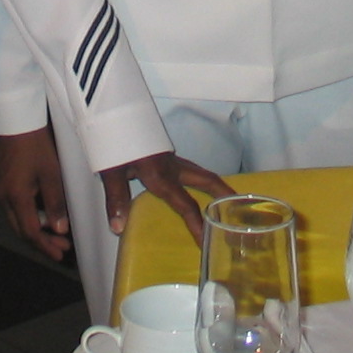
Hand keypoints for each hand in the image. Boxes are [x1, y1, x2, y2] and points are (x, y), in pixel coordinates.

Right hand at [0, 127, 72, 260]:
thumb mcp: (50, 173)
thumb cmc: (34, 143)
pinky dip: (28, 215)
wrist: (13, 118)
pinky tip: (42, 213)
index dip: (45, 246)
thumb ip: (55, 202)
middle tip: (62, 247)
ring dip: (35, 228)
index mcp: (15, 197)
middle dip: (41, 241)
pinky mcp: (0, 180)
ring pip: (16, 219)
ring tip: (56, 232)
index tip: (60, 254)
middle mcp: (3, 197)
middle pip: (21, 229)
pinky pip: (13, 207)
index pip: (30, 232)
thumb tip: (59, 229)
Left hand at [100, 150, 233, 245]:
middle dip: (224, 194)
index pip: (185, 204)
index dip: (197, 225)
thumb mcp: (111, 170)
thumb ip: (116, 199)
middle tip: (241, 208)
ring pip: (199, 172)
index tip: (207, 242)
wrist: (112, 111)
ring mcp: (169, 158)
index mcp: (161, 174)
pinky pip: (187, 170)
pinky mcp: (162, 154)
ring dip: (215, 186)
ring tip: (227, 199)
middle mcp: (171, 166)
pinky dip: (198, 181)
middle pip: (206, 179)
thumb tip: (119, 228)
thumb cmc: (112, 139)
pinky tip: (193, 188)